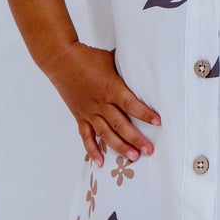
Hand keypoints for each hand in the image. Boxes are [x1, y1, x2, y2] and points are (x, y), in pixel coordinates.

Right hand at [49, 44, 159, 167]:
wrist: (61, 60)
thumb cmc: (88, 57)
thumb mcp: (112, 59)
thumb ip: (127, 67)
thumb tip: (145, 65)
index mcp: (111, 87)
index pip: (130, 104)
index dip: (145, 113)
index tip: (158, 122)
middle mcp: (101, 102)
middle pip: (120, 124)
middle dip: (136, 138)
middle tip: (149, 150)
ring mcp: (89, 111)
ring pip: (106, 133)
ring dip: (120, 147)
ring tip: (133, 157)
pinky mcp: (80, 116)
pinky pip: (86, 136)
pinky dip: (92, 150)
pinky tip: (101, 162)